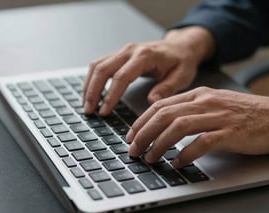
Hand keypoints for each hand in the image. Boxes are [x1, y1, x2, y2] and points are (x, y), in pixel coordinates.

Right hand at [83, 26, 214, 115]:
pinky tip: (90, 93)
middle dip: (92, 91)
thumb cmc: (182, 61)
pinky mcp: (119, 55)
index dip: (111, 96)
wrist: (181, 47)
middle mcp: (130, 51)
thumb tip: (151, 101)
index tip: (104, 111)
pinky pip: (100, 65)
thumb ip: (167, 88)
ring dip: (88, 85)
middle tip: (89, 111)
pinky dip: (92, 79)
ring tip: (86, 105)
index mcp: (145, 56)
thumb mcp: (182, 76)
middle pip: (103, 69)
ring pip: (97, 65)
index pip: (121, 76)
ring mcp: (123, 51)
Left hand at [126, 87, 268, 167]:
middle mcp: (204, 102)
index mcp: (198, 94)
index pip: (161, 105)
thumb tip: (164, 127)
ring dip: (159, 144)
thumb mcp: (214, 104)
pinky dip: (186, 154)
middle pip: (163, 115)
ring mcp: (217, 116)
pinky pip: (201, 143)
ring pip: (178, 127)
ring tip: (150, 158)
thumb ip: (190, 111)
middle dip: (143, 134)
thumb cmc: (246, 114)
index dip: (141, 121)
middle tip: (133, 150)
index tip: (131, 135)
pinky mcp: (230, 132)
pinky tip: (177, 163)